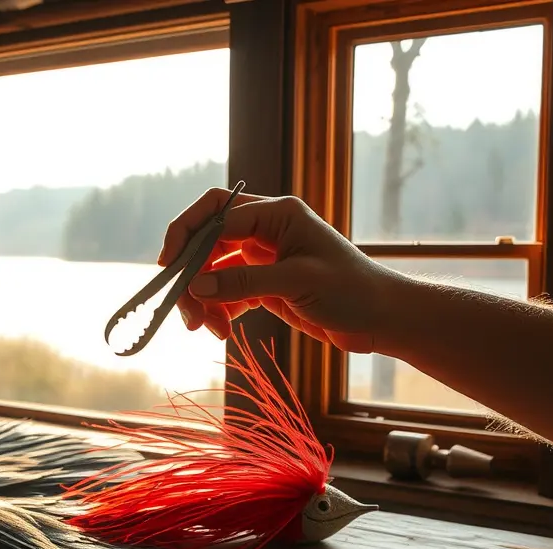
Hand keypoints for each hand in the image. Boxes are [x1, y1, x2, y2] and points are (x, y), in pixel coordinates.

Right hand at [158, 190, 402, 353]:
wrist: (382, 319)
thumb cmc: (352, 291)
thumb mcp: (296, 283)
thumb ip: (243, 283)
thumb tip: (196, 285)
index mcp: (276, 214)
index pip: (215, 213)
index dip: (186, 237)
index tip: (170, 270)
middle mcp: (266, 230)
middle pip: (208, 242)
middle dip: (191, 275)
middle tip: (185, 309)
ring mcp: (263, 258)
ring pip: (214, 271)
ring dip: (203, 298)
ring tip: (206, 328)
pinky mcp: (265, 285)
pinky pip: (227, 292)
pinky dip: (219, 310)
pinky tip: (222, 330)